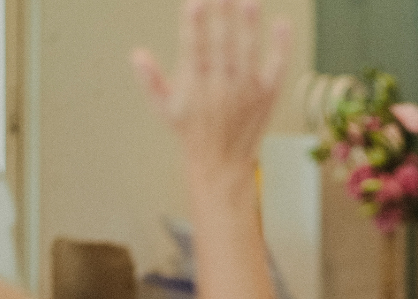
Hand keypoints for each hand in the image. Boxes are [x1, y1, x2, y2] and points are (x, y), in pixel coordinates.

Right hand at [132, 0, 290, 173]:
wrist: (222, 164)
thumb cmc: (193, 134)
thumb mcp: (165, 110)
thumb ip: (151, 81)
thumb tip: (136, 55)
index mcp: (196, 85)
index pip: (194, 48)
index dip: (195, 26)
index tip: (195, 3)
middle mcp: (221, 86)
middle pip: (222, 43)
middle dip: (223, 15)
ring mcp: (246, 90)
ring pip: (248, 52)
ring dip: (249, 26)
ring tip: (249, 1)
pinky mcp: (266, 96)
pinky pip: (276, 68)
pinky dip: (280, 47)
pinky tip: (281, 24)